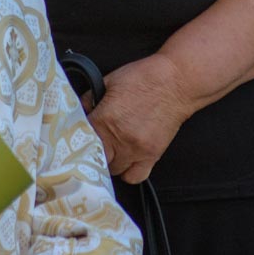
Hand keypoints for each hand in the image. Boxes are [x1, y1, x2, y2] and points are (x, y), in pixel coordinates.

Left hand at [89, 53, 191, 183]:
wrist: (177, 82)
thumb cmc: (144, 78)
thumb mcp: (109, 81)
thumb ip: (90, 98)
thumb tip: (81, 111)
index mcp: (104, 119)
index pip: (80, 140)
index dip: (76, 138)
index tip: (77, 137)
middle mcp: (119, 139)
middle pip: (95, 160)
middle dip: (92, 153)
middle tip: (93, 145)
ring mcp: (136, 150)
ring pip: (113, 170)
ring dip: (109, 162)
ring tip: (110, 151)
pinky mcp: (152, 155)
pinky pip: (134, 176)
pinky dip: (128, 172)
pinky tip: (127, 160)